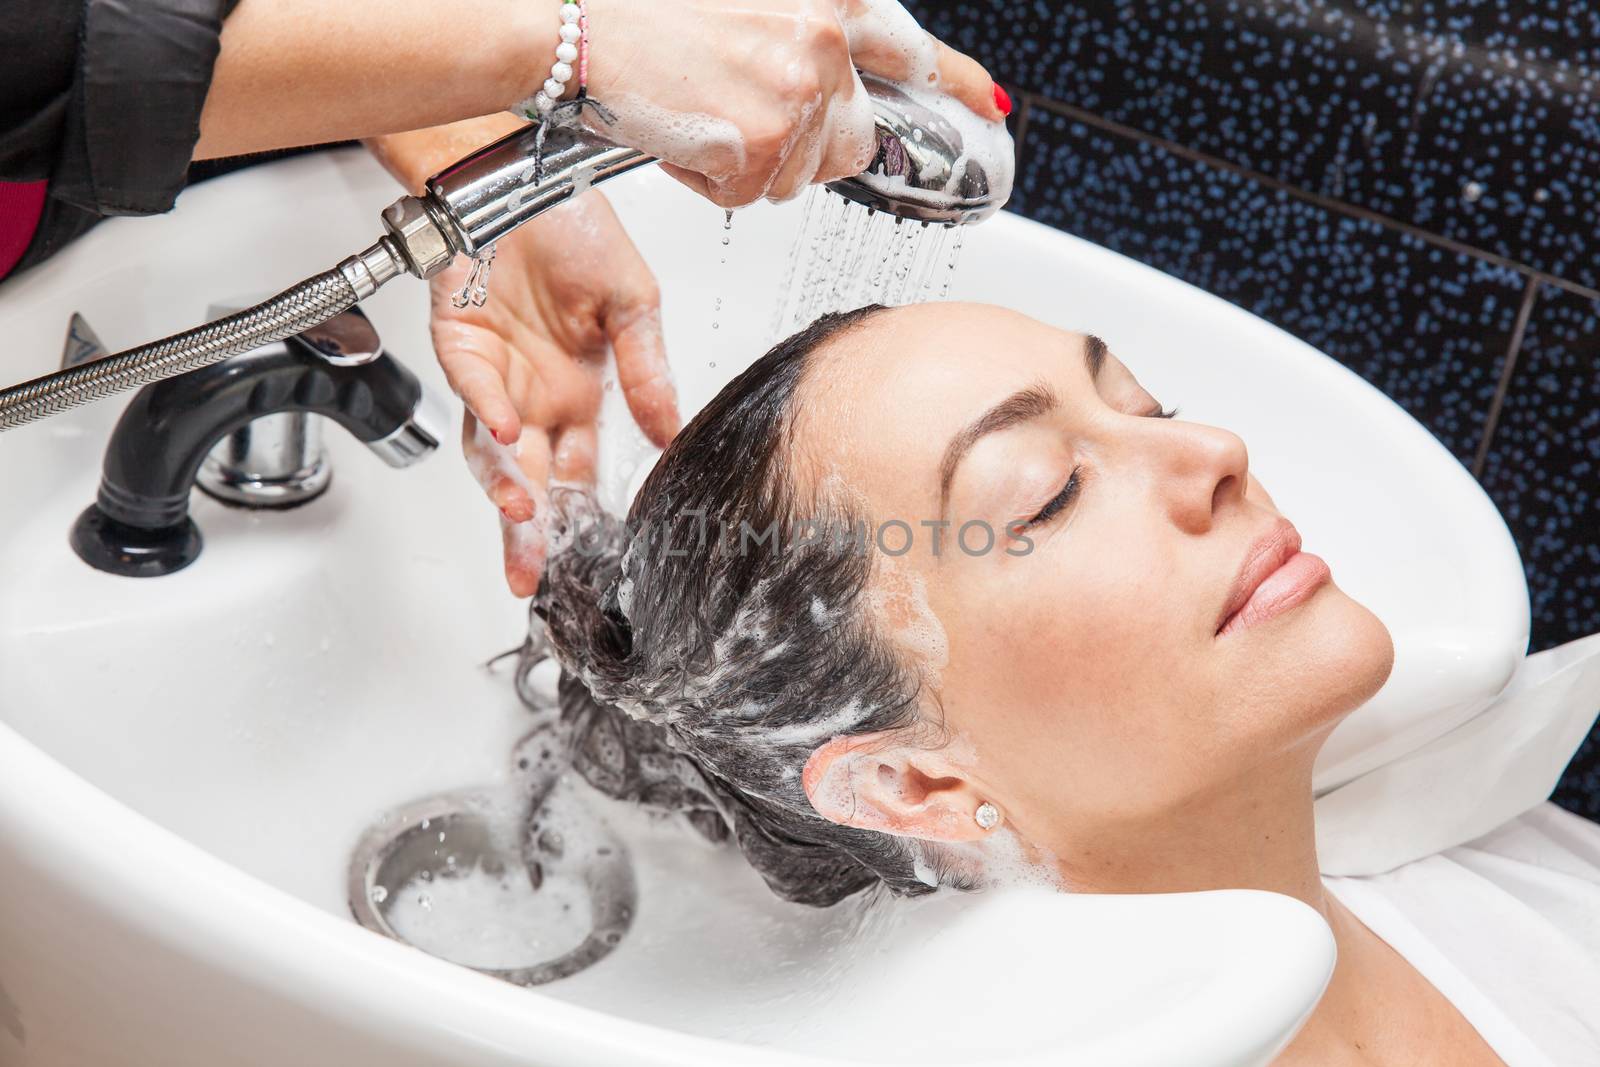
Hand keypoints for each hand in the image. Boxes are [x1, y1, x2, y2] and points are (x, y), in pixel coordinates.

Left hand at [434, 190, 679, 596]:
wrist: (521, 175)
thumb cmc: (574, 229)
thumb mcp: (635, 303)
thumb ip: (648, 371)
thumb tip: (673, 432)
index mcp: (581, 391)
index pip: (580, 470)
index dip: (582, 514)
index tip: (592, 556)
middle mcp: (537, 394)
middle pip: (531, 479)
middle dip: (532, 533)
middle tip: (534, 580)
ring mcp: (496, 374)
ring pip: (493, 451)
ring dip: (507, 487)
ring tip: (522, 520)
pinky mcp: (459, 344)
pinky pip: (475, 389)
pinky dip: (493, 413)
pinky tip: (514, 436)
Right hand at [584, 0, 1003, 205]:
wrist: (577, 28)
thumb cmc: (646, 10)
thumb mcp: (747, 3)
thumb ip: (808, 33)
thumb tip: (841, 83)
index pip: (912, 48)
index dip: (956, 82)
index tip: (991, 107)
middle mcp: (824, 44)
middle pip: (852, 142)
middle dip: (806, 147)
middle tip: (746, 119)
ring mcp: (797, 97)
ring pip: (800, 177)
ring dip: (753, 164)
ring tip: (703, 113)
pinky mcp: (761, 146)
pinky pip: (753, 195)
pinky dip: (716, 180)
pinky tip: (688, 133)